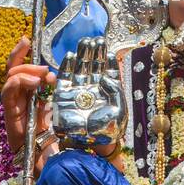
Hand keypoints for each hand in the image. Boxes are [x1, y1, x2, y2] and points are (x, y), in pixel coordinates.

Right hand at [1, 36, 54, 153]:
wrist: (41, 153)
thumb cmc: (46, 130)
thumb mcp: (50, 105)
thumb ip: (47, 90)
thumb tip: (51, 76)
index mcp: (24, 91)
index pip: (18, 67)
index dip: (20, 52)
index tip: (27, 39)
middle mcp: (15, 95)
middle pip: (13, 69)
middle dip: (28, 62)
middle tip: (45, 69)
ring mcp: (11, 103)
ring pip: (10, 77)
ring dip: (26, 72)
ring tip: (42, 76)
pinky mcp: (9, 111)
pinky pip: (8, 91)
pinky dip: (20, 82)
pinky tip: (35, 84)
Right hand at [52, 37, 125, 151]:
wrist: (89, 144)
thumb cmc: (107, 130)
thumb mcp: (119, 109)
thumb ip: (115, 90)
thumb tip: (105, 76)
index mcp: (107, 93)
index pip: (108, 71)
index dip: (107, 59)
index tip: (107, 47)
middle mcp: (92, 90)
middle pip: (93, 66)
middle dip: (94, 53)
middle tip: (94, 39)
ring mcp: (78, 92)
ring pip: (80, 69)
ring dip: (82, 55)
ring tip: (85, 41)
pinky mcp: (64, 97)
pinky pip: (64, 78)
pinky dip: (67, 66)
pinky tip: (71, 55)